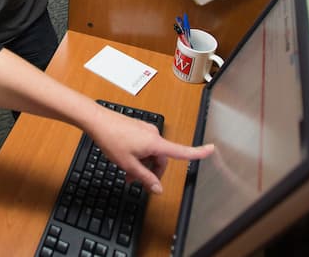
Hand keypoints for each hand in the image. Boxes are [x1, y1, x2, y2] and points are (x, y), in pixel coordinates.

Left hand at [88, 109, 213, 193]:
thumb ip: (145, 178)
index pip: (182, 151)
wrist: (97, 120)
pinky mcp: (138, 128)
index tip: (211, 149)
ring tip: (126, 173)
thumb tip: (158, 189)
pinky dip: (139, 155)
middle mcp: (154, 134)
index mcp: (155, 143)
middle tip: (133, 181)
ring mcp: (146, 130)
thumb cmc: (112, 139)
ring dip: (142, 164)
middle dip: (151, 172)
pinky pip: (145, 145)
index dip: (198, 152)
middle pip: (161, 158)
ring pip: (151, 153)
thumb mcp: (128, 164)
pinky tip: (125, 160)